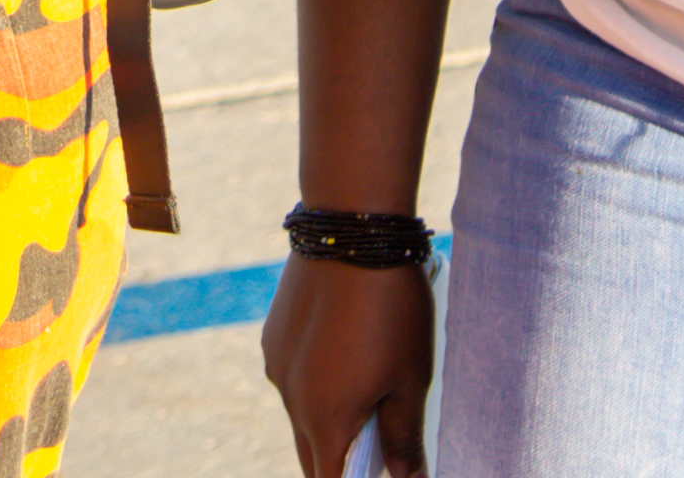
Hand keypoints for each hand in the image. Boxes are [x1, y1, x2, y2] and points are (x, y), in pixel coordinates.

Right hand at [258, 249, 433, 475]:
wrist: (350, 230)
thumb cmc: (390, 310)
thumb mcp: (410, 378)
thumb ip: (404, 438)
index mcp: (325, 420)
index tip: (379, 473)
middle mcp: (290, 399)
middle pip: (312, 455)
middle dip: (340, 463)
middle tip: (379, 450)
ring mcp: (276, 364)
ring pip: (300, 414)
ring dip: (327, 420)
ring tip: (369, 394)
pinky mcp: (273, 335)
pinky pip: (291, 377)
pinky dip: (314, 384)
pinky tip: (346, 355)